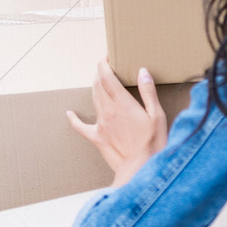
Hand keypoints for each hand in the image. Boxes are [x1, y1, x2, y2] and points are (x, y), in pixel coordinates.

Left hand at [67, 60, 168, 186]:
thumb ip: (148, 92)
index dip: (105, 64)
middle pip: (98, 86)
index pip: (108, 77)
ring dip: (95, 88)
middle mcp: (108, 111)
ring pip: (93, 100)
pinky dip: (74, 119)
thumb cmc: (153, 144)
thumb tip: (142, 71)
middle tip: (106, 67)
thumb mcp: (157, 115)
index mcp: (123, 104)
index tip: (107, 57)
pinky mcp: (97, 138)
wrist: (140, 169)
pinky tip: (69, 114)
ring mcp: (101, 125)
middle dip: (100, 73)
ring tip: (99, 81)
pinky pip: (80, 127)